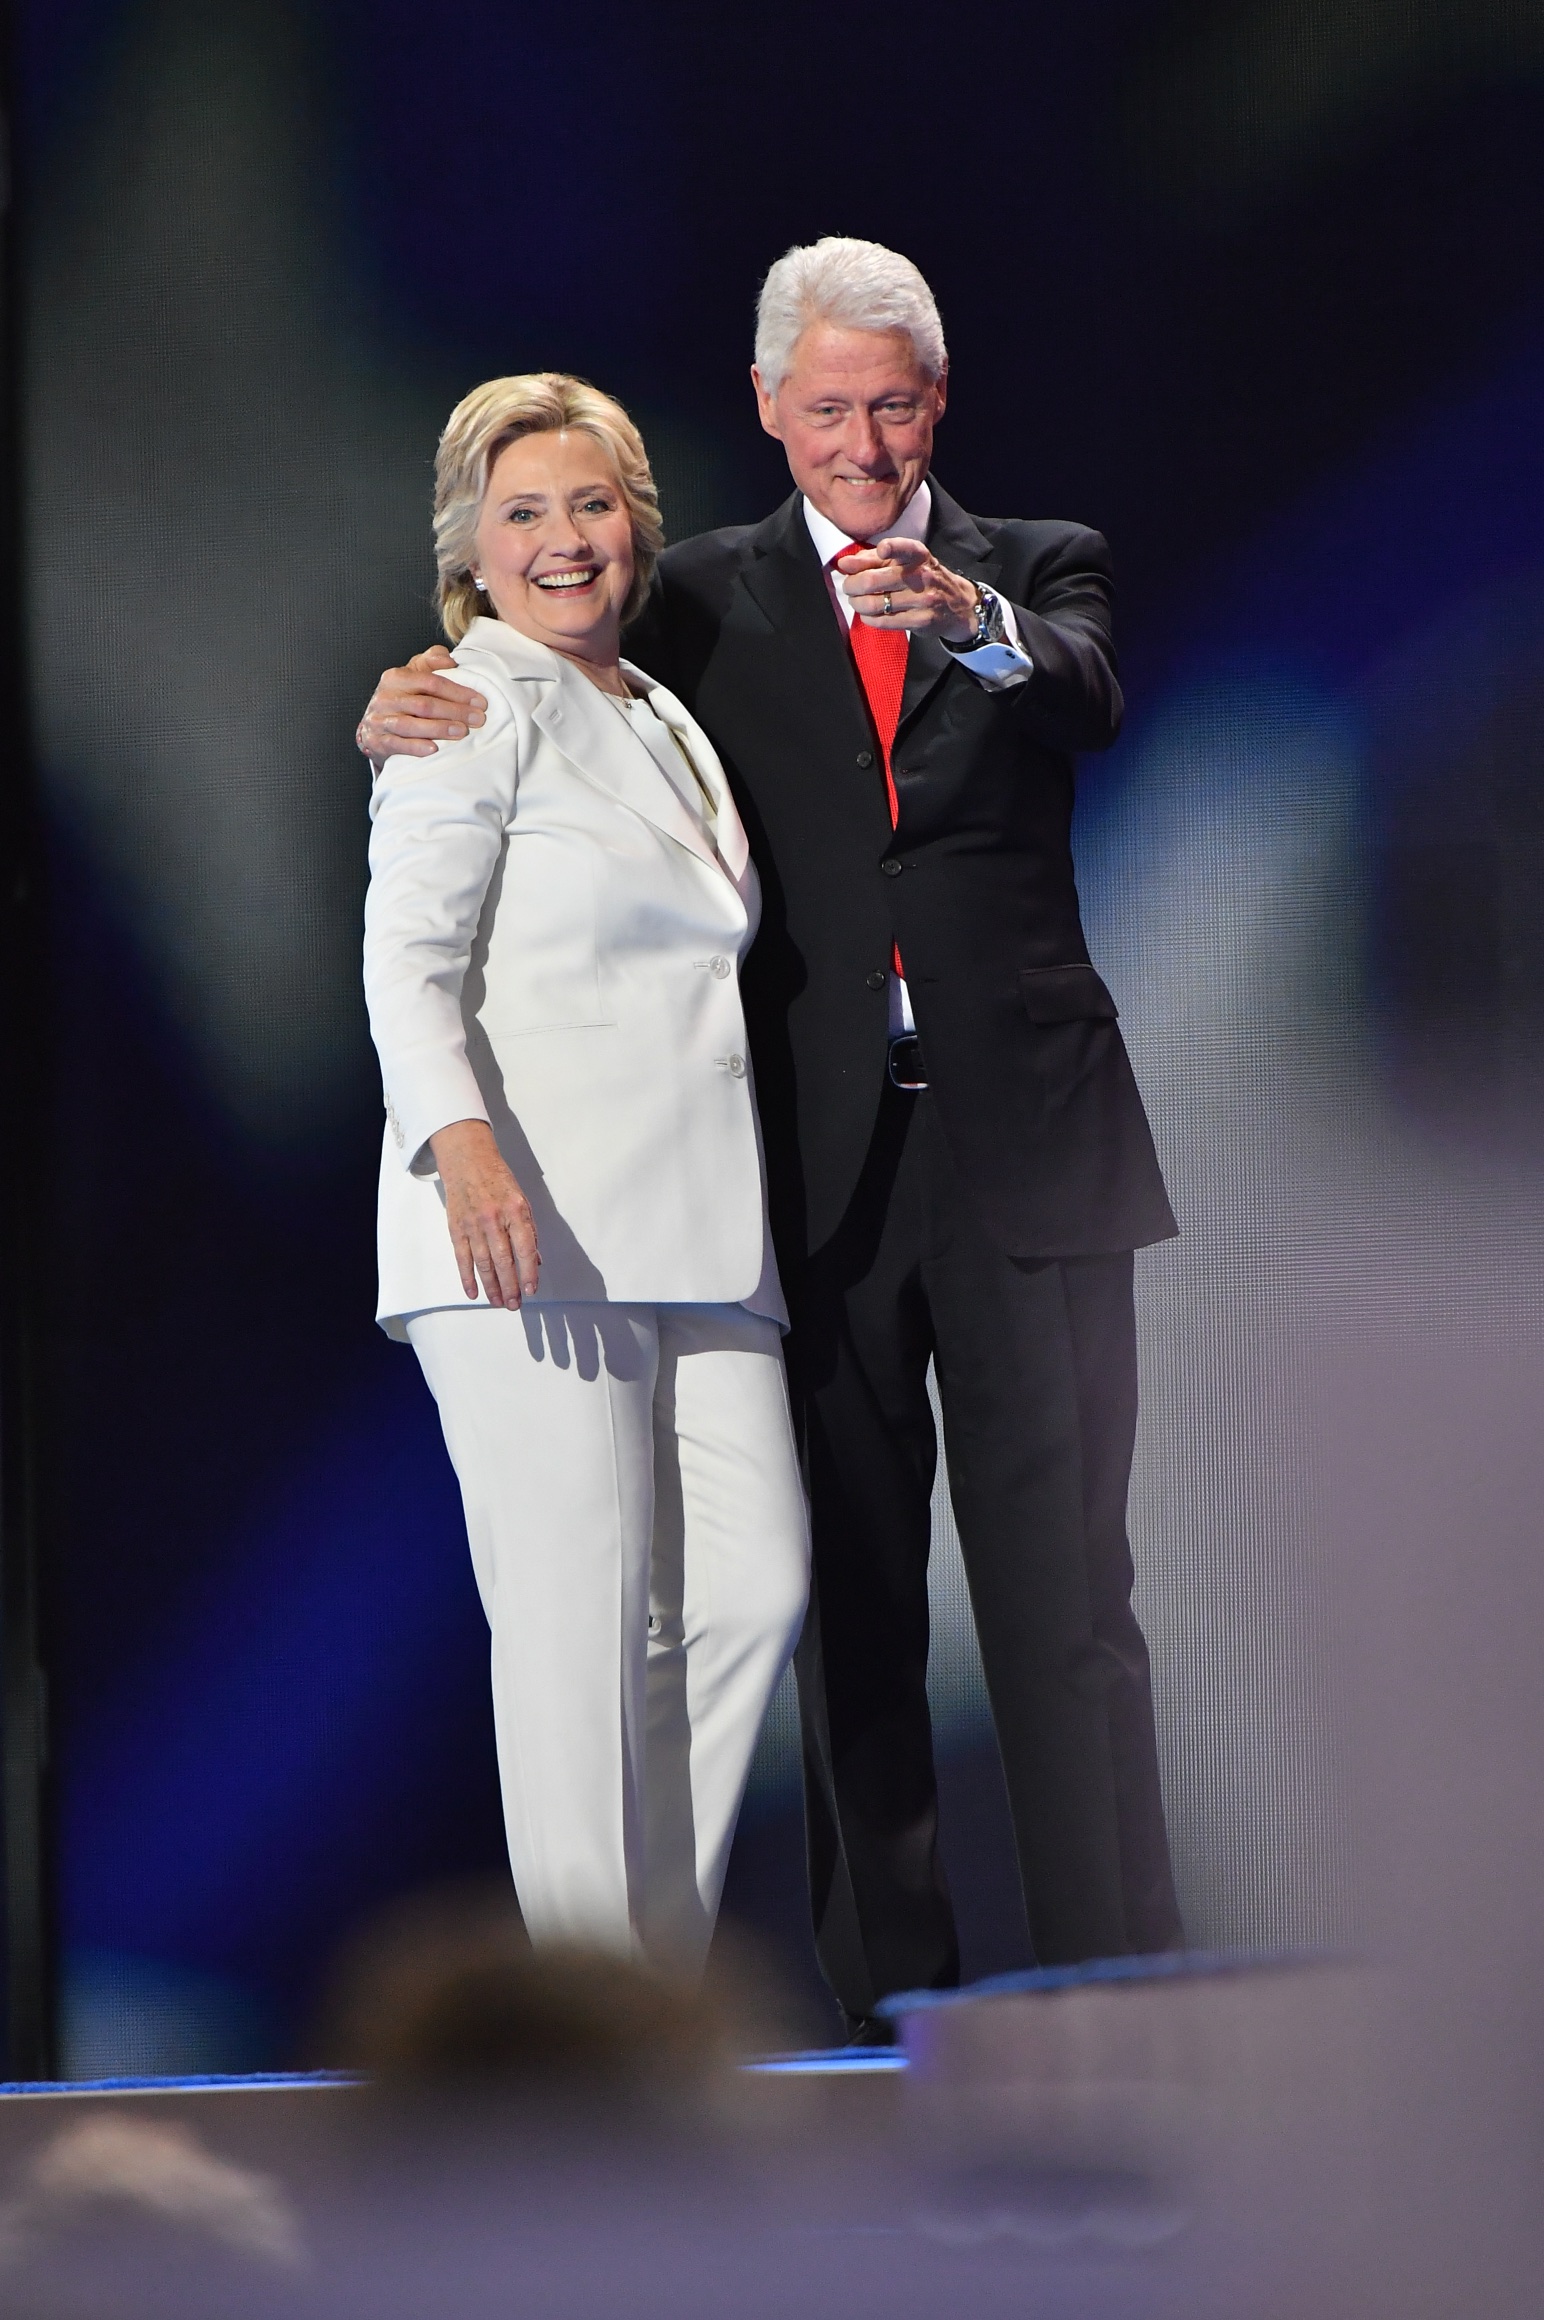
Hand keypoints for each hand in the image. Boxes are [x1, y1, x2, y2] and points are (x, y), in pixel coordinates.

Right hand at [356, 646, 486, 763]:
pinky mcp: (377, 741)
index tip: (479, 702)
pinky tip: (434, 749)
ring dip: (439, 729)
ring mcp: (380, 720)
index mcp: (396, 677)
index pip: (430, 682)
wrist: (375, 725)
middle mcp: (386, 697)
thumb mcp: (414, 674)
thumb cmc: (402, 698)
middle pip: (424, 704)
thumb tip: (450, 661)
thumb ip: (431, 661)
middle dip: (454, 711)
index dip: (457, 692)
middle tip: (477, 719)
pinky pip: (397, 744)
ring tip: (461, 732)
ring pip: (411, 725)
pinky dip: (416, 747)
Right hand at [428, 1119, 539, 1307]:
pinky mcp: (456, 1228)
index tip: (531, 1290)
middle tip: (515, 1304)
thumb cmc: (498, 1181)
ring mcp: (473, 1224)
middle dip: (511, 1286)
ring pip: (483, 1263)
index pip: (525, 1248)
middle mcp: (494, 1218)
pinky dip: (467, 1278)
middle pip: (504, 1260)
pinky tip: (474, 1293)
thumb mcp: (522, 1201)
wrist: (467, 1161)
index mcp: (516, 1210)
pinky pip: (462, 1258)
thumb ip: (529, 1231)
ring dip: (492, 1287)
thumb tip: (536, 1261)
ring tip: (499, 1303)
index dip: (529, 1272)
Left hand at [836, 538, 979, 641]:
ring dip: (858, 604)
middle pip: (873, 580)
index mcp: (918, 555)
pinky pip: (884, 621)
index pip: (904, 547)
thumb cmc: (923, 579)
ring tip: (856, 602)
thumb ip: (873, 559)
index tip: (881, 551)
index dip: (889, 548)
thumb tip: (844, 564)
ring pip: (875, 603)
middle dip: (852, 585)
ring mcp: (923, 600)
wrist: (958, 606)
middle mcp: (922, 575)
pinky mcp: (921, 621)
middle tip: (848, 587)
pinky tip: (868, 615)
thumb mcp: (905, 562)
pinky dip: (869, 618)